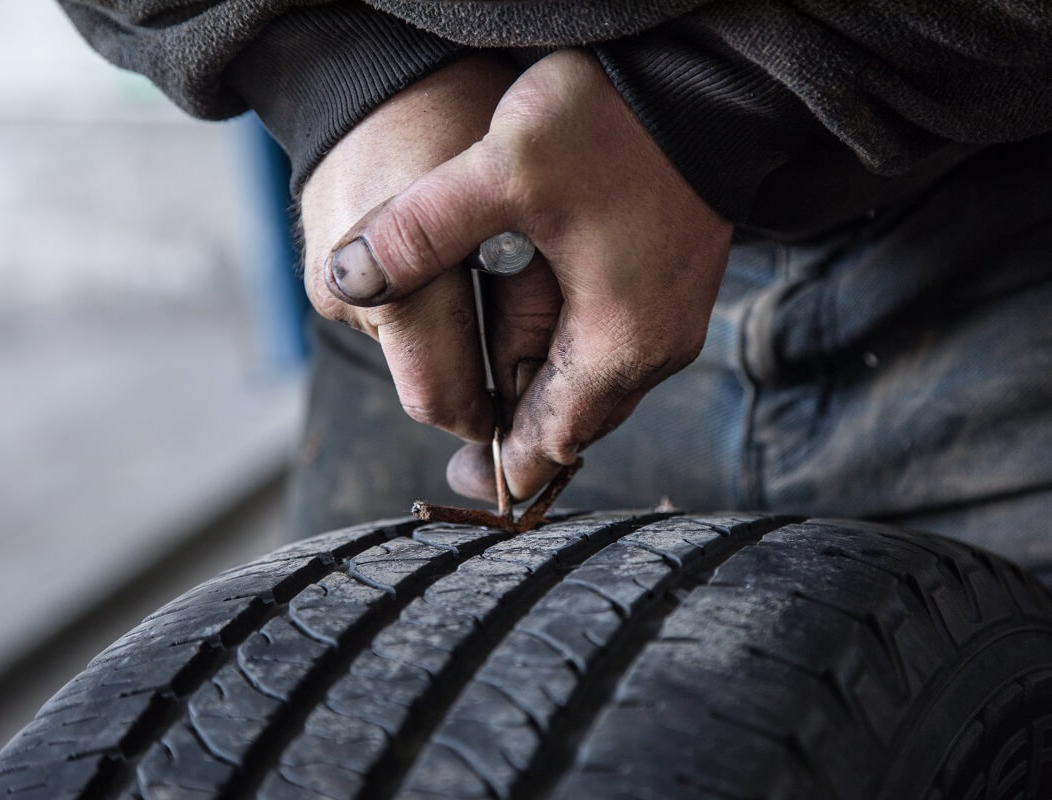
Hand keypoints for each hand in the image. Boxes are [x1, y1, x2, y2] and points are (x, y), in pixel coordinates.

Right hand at [301, 53, 518, 441]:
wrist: (378, 69)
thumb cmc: (463, 124)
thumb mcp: (520, 214)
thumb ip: (530, 314)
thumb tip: (535, 395)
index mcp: (395, 286)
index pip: (441, 400)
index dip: (490, 417)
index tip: (530, 412)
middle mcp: (348, 298)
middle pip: (422, 383)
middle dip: (474, 376)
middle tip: (524, 344)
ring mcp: (327, 287)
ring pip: (405, 352)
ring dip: (448, 336)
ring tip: (482, 275)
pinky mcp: (323, 274)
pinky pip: (385, 316)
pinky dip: (422, 306)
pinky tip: (447, 259)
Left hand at [312, 49, 733, 501]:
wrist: (701, 77)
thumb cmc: (613, 125)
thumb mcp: (502, 171)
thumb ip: (420, 232)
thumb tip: (350, 277)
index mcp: (619, 343)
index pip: (555, 441)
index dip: (504, 468)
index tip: (461, 482)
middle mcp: (657, 346)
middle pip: (578, 421)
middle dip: (520, 431)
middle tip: (465, 444)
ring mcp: (672, 314)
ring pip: (597, 383)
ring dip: (545, 388)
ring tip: (492, 386)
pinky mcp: (673, 282)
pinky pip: (616, 345)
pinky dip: (571, 353)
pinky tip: (534, 327)